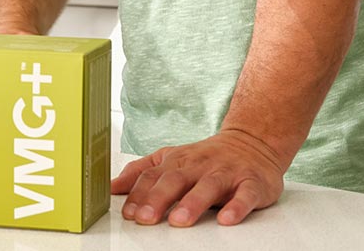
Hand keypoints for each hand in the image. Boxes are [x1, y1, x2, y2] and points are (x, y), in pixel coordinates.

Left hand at [111, 128, 287, 226]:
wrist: (252, 142)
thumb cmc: (205, 158)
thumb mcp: (170, 159)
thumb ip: (141, 172)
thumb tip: (111, 187)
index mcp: (177, 160)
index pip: (153, 176)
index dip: (139, 194)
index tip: (128, 213)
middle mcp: (199, 165)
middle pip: (176, 179)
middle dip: (158, 199)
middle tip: (145, 218)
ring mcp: (225, 173)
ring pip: (208, 186)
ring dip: (193, 203)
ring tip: (179, 220)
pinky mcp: (251, 183)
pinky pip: (245, 195)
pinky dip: (236, 206)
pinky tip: (227, 219)